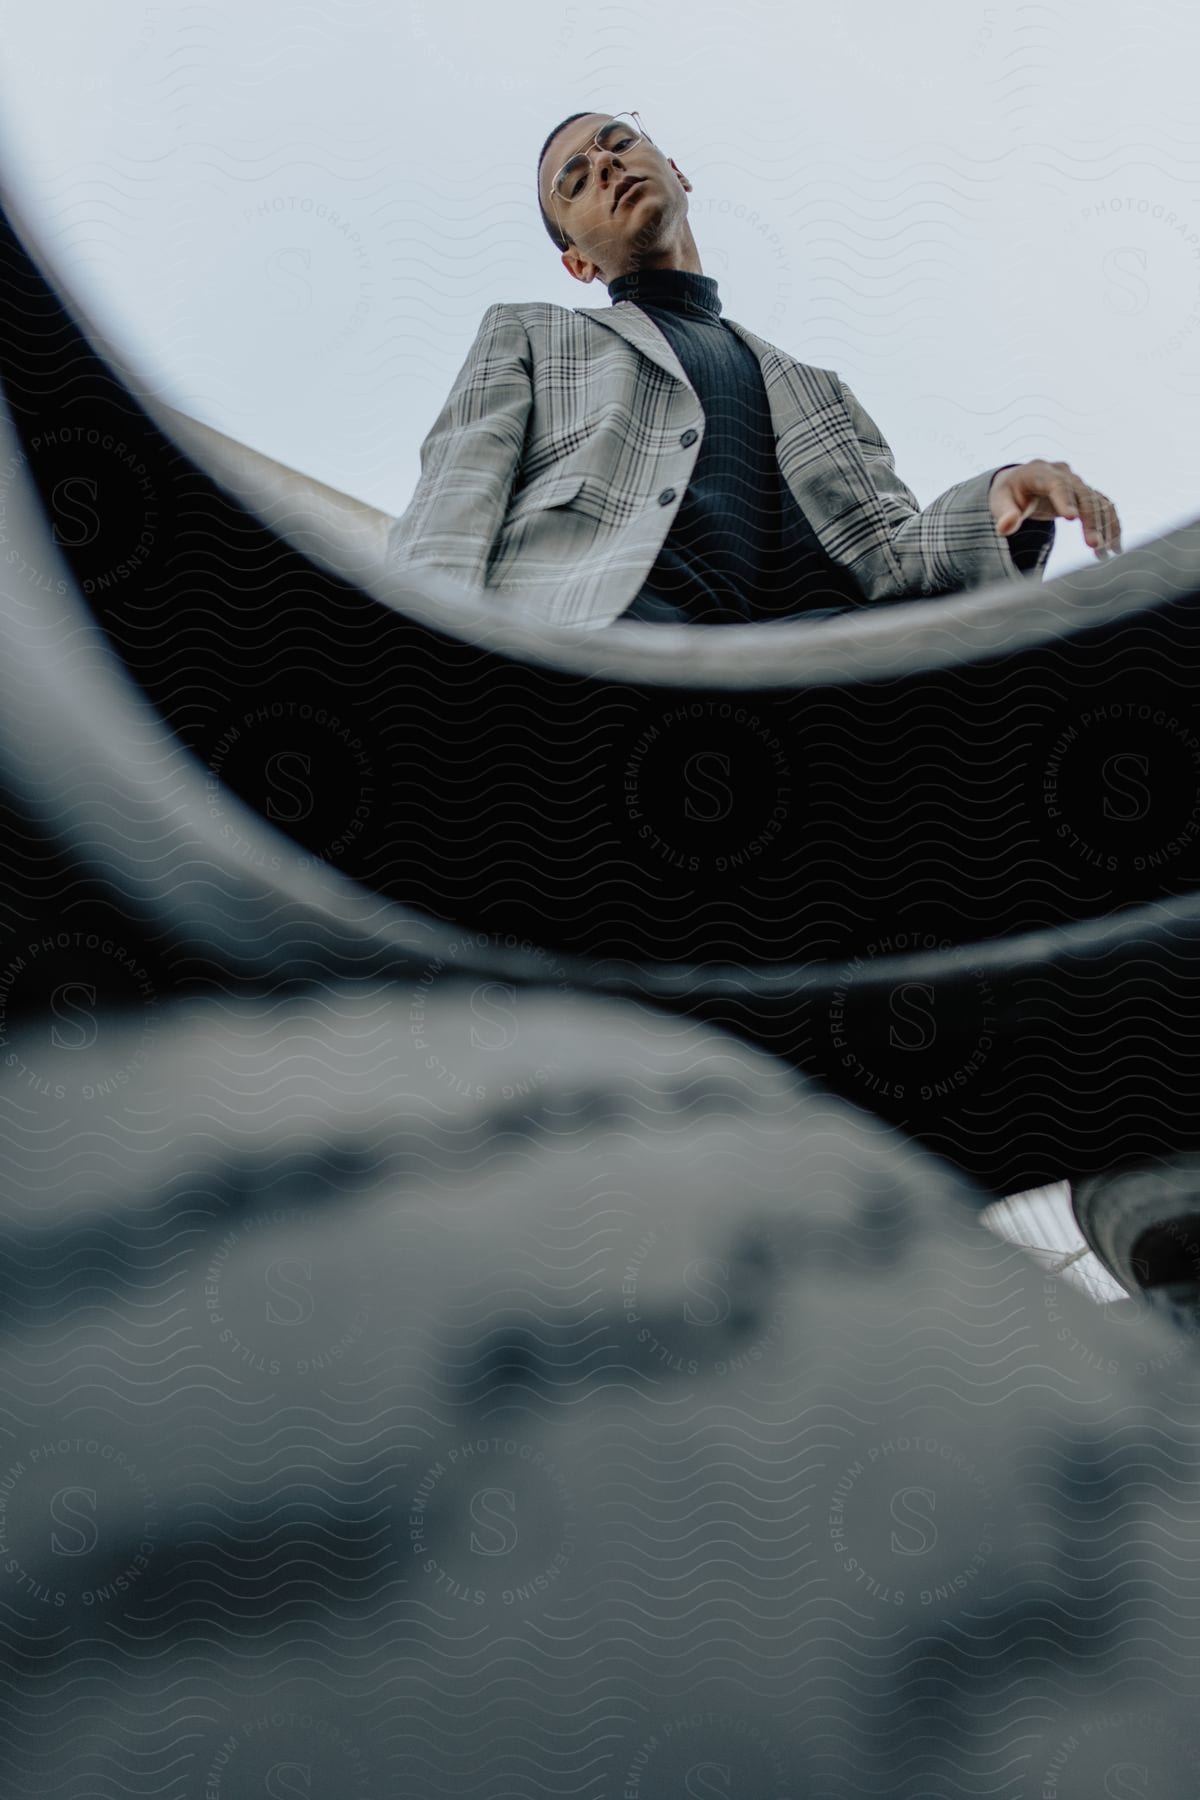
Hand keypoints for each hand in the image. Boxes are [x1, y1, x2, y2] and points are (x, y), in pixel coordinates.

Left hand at [990, 459, 1121, 560]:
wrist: (1020, 482)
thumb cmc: (1008, 494)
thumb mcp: (999, 501)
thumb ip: (1004, 514)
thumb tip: (1005, 527)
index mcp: (1040, 472)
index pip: (1056, 485)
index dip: (1065, 500)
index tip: (1072, 518)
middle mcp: (1063, 474)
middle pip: (1082, 495)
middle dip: (1090, 520)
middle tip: (1094, 546)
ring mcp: (1077, 483)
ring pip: (1098, 502)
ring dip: (1105, 526)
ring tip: (1106, 554)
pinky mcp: (1086, 494)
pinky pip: (1104, 507)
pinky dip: (1111, 525)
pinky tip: (1114, 546)